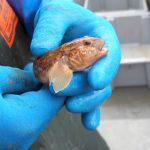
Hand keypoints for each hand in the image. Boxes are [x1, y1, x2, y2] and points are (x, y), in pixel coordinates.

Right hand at [0, 63, 64, 148]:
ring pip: (39, 110)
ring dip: (35, 93)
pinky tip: (15, 92)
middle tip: (35, 69)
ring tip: (23, 78)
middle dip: (44, 85)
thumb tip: (38, 76)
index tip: (52, 66)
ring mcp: (20, 139)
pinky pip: (28, 116)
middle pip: (49, 104)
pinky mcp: (13, 138)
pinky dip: (26, 102)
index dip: (57, 79)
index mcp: (26, 120)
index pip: (57, 97)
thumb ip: (21, 78)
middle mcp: (27, 135)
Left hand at [31, 0, 120, 129]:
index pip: (110, 56)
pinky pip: (87, 99)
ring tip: (69, 106)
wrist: (54, 24)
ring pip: (94, 93)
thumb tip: (40, 49)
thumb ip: (49, 29)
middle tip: (60, 89)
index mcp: (101, 40)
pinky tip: (88, 123)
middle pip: (99, 78)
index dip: (106, 70)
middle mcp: (98, 60)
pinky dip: (88, 112)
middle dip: (82, 87)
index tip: (95, 82)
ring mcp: (89, 74)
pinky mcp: (79, 84)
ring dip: (85, 102)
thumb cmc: (58, 16)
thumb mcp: (55, 13)